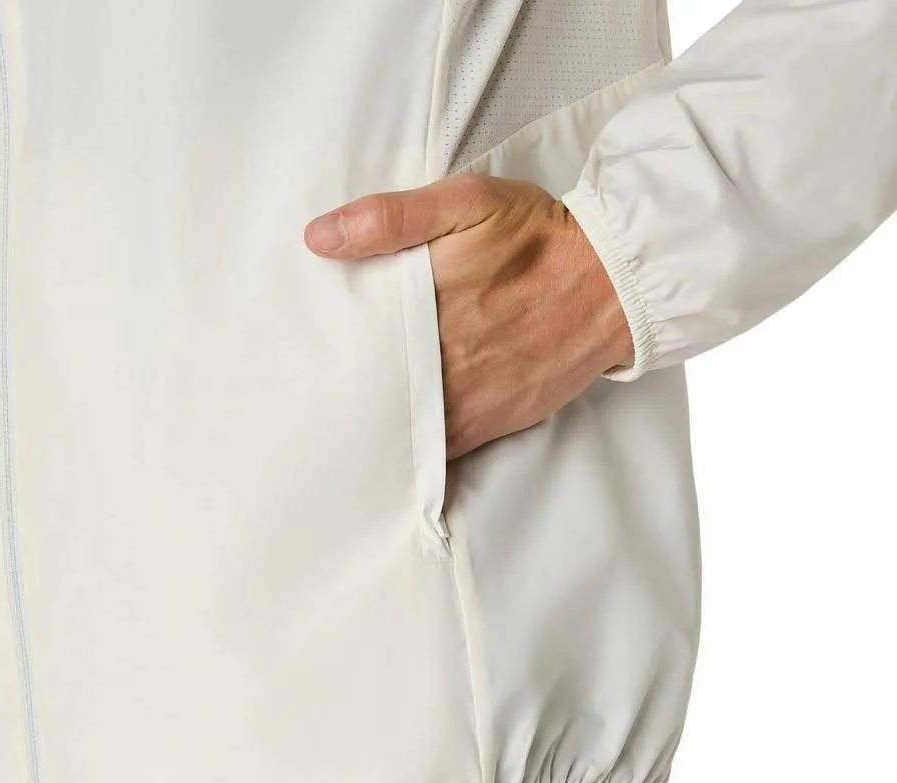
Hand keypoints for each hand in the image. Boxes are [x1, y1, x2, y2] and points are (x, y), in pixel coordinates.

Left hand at [303, 174, 633, 460]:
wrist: (614, 282)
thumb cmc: (537, 238)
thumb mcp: (467, 203)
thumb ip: (392, 218)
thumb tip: (319, 238)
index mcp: (424, 307)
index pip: (352, 342)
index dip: (318, 357)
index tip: (288, 363)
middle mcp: (441, 362)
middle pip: (371, 394)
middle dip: (336, 403)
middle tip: (298, 412)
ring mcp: (468, 400)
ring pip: (402, 432)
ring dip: (370, 436)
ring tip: (333, 440)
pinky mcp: (493, 422)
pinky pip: (442, 451)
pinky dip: (414, 458)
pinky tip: (388, 460)